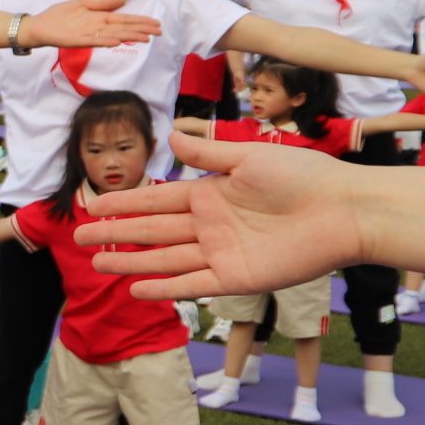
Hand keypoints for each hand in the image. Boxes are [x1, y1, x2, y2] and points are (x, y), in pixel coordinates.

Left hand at [22, 0, 161, 51]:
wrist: (38, 25)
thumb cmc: (59, 16)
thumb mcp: (82, 4)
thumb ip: (103, 3)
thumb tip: (124, 0)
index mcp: (99, 18)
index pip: (124, 20)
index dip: (140, 21)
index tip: (156, 24)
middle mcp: (97, 27)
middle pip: (123, 28)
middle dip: (141, 30)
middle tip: (159, 32)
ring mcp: (88, 34)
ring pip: (113, 35)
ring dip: (129, 37)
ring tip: (145, 38)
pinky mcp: (76, 40)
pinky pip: (93, 41)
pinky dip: (105, 41)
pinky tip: (116, 41)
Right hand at [76, 130, 361, 299]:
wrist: (345, 211)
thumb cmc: (303, 177)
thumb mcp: (248, 157)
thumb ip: (207, 153)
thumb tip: (170, 135)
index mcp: (211, 195)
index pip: (156, 201)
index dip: (124, 203)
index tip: (93, 204)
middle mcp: (210, 226)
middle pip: (152, 232)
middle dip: (115, 234)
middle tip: (79, 237)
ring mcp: (221, 254)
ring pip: (164, 259)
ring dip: (130, 263)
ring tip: (97, 264)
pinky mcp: (236, 278)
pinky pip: (192, 285)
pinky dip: (164, 289)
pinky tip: (136, 290)